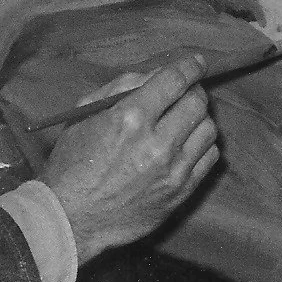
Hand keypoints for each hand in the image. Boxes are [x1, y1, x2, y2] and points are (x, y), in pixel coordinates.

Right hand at [43, 52, 219, 262]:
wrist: (72, 219)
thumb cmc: (72, 165)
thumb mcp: (83, 116)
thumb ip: (119, 89)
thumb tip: (153, 77)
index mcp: (130, 118)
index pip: (174, 80)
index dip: (190, 66)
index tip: (196, 63)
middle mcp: (156, 143)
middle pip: (197, 102)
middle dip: (194, 91)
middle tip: (186, 93)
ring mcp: (172, 170)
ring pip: (209, 129)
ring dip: (199, 119)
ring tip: (185, 120)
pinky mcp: (181, 192)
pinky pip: (210, 158)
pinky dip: (203, 145)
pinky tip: (187, 145)